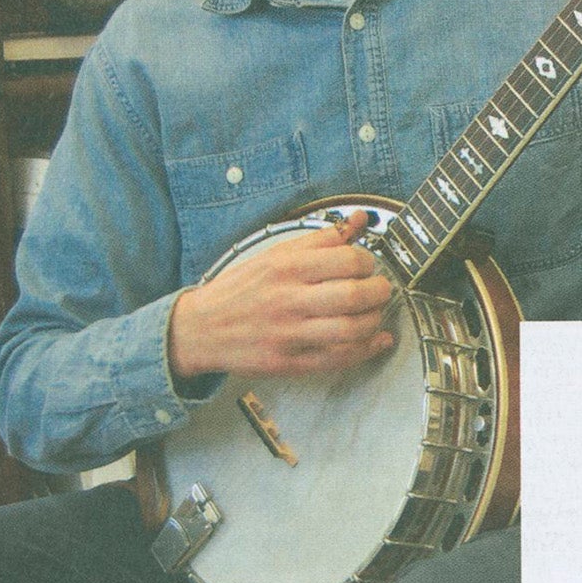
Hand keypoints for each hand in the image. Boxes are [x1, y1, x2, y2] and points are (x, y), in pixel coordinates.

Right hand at [167, 211, 394, 379]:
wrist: (201, 328)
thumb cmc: (242, 287)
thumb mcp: (277, 253)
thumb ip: (322, 238)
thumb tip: (359, 219)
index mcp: (287, 267)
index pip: (347, 260)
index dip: (368, 261)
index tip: (367, 265)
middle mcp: (289, 300)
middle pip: (353, 296)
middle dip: (379, 291)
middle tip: (381, 289)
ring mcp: (289, 334)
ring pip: (350, 330)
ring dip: (374, 320)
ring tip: (375, 312)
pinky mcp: (289, 363)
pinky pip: (337, 359)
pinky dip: (365, 350)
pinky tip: (376, 340)